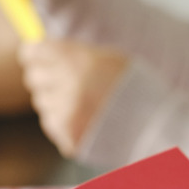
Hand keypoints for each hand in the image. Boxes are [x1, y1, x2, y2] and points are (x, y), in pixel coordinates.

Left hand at [18, 38, 128, 156]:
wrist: (156, 124)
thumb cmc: (135, 86)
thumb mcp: (108, 58)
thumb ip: (74, 54)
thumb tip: (41, 52)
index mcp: (76, 59)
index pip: (32, 53)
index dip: (34, 55)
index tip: (37, 57)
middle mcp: (67, 85)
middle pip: (33, 78)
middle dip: (45, 77)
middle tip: (63, 81)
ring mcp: (66, 114)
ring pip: (42, 102)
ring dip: (56, 100)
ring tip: (82, 103)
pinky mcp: (68, 137)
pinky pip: (51, 124)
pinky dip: (63, 121)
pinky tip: (85, 119)